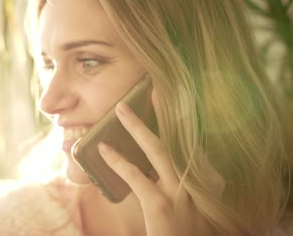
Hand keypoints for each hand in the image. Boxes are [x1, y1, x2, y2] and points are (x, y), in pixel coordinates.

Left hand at [98, 90, 222, 235]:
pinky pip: (136, 176)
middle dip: (165, 111)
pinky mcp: (160, 205)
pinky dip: (118, 160)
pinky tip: (104, 149)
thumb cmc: (189, 227)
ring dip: (136, 127)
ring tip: (120, 110)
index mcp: (209, 179)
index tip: (171, 100)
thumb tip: (157, 160)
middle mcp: (199, 181)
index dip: (183, 119)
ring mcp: (180, 192)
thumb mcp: (194, 200)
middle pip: (179, 137)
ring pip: (157, 150)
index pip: (193, 142)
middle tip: (152, 90)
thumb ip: (182, 179)